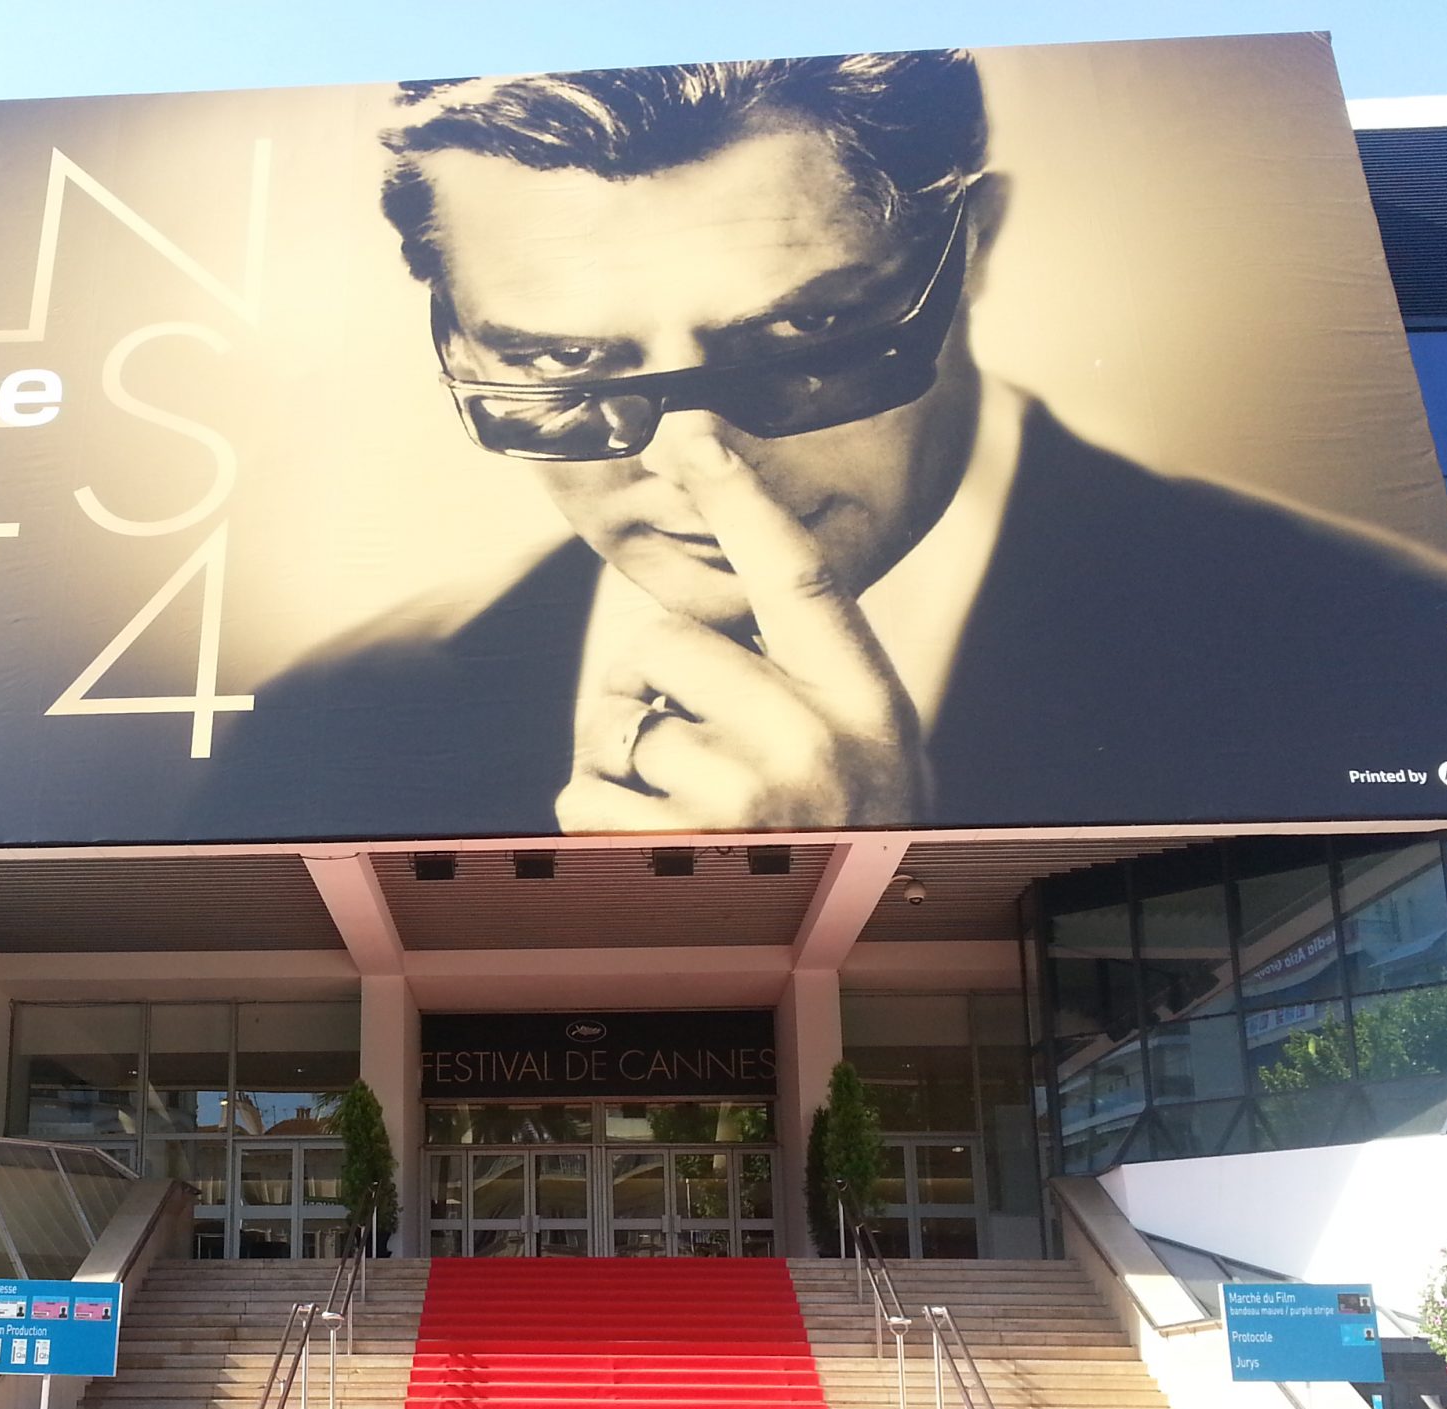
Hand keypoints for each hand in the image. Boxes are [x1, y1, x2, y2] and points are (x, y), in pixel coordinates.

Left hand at [556, 431, 921, 831]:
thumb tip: (701, 611)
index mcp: (861, 696)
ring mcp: (754, 801)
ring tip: (681, 802)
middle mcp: (816, 739)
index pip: (796, 573)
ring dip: (623, 759)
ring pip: (619, 725)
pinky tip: (645, 839)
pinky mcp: (688, 859)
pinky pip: (582, 796)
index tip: (694, 429)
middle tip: (682, 733)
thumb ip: (800, 673)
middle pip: (666, 645)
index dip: (742, 496)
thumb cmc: (850, 830)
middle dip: (648, 684)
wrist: (863, 941)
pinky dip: (590, 815)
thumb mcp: (862, 741)